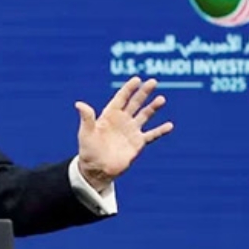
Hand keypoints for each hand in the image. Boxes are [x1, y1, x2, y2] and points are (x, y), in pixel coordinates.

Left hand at [74, 77, 173, 191]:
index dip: (128, 89)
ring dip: (153, 107)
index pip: (121, 98)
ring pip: (145, 115)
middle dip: (144, 92)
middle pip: (135, 103)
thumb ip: (86, 118)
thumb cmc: (88, 150)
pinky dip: (160, 131)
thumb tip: (78, 104)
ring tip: (161, 99)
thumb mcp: (86, 133)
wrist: (97, 169)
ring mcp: (131, 131)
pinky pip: (151, 135)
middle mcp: (122, 121)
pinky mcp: (138, 143)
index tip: (137, 79)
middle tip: (153, 82)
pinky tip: (169, 125)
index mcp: (109, 115)